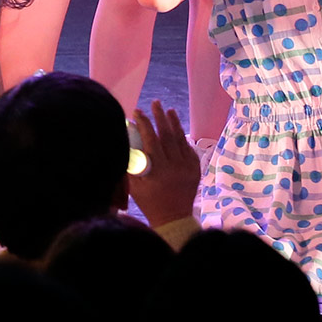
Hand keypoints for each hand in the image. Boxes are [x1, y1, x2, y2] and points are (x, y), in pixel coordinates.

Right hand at [127, 101, 201, 226]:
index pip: (151, 140)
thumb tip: (126, 139)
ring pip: (180, 140)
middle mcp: (175, 167)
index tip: (137, 112)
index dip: (144, 124)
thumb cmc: (149, 202)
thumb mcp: (134, 185)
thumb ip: (131, 163)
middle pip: (167, 135)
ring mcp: (188, 168)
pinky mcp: (195, 170)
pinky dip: (182, 138)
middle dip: (160, 117)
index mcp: (159, 170)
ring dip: (174, 123)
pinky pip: (189, 150)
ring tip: (168, 110)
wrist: (174, 218)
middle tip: (155, 103)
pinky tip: (177, 130)